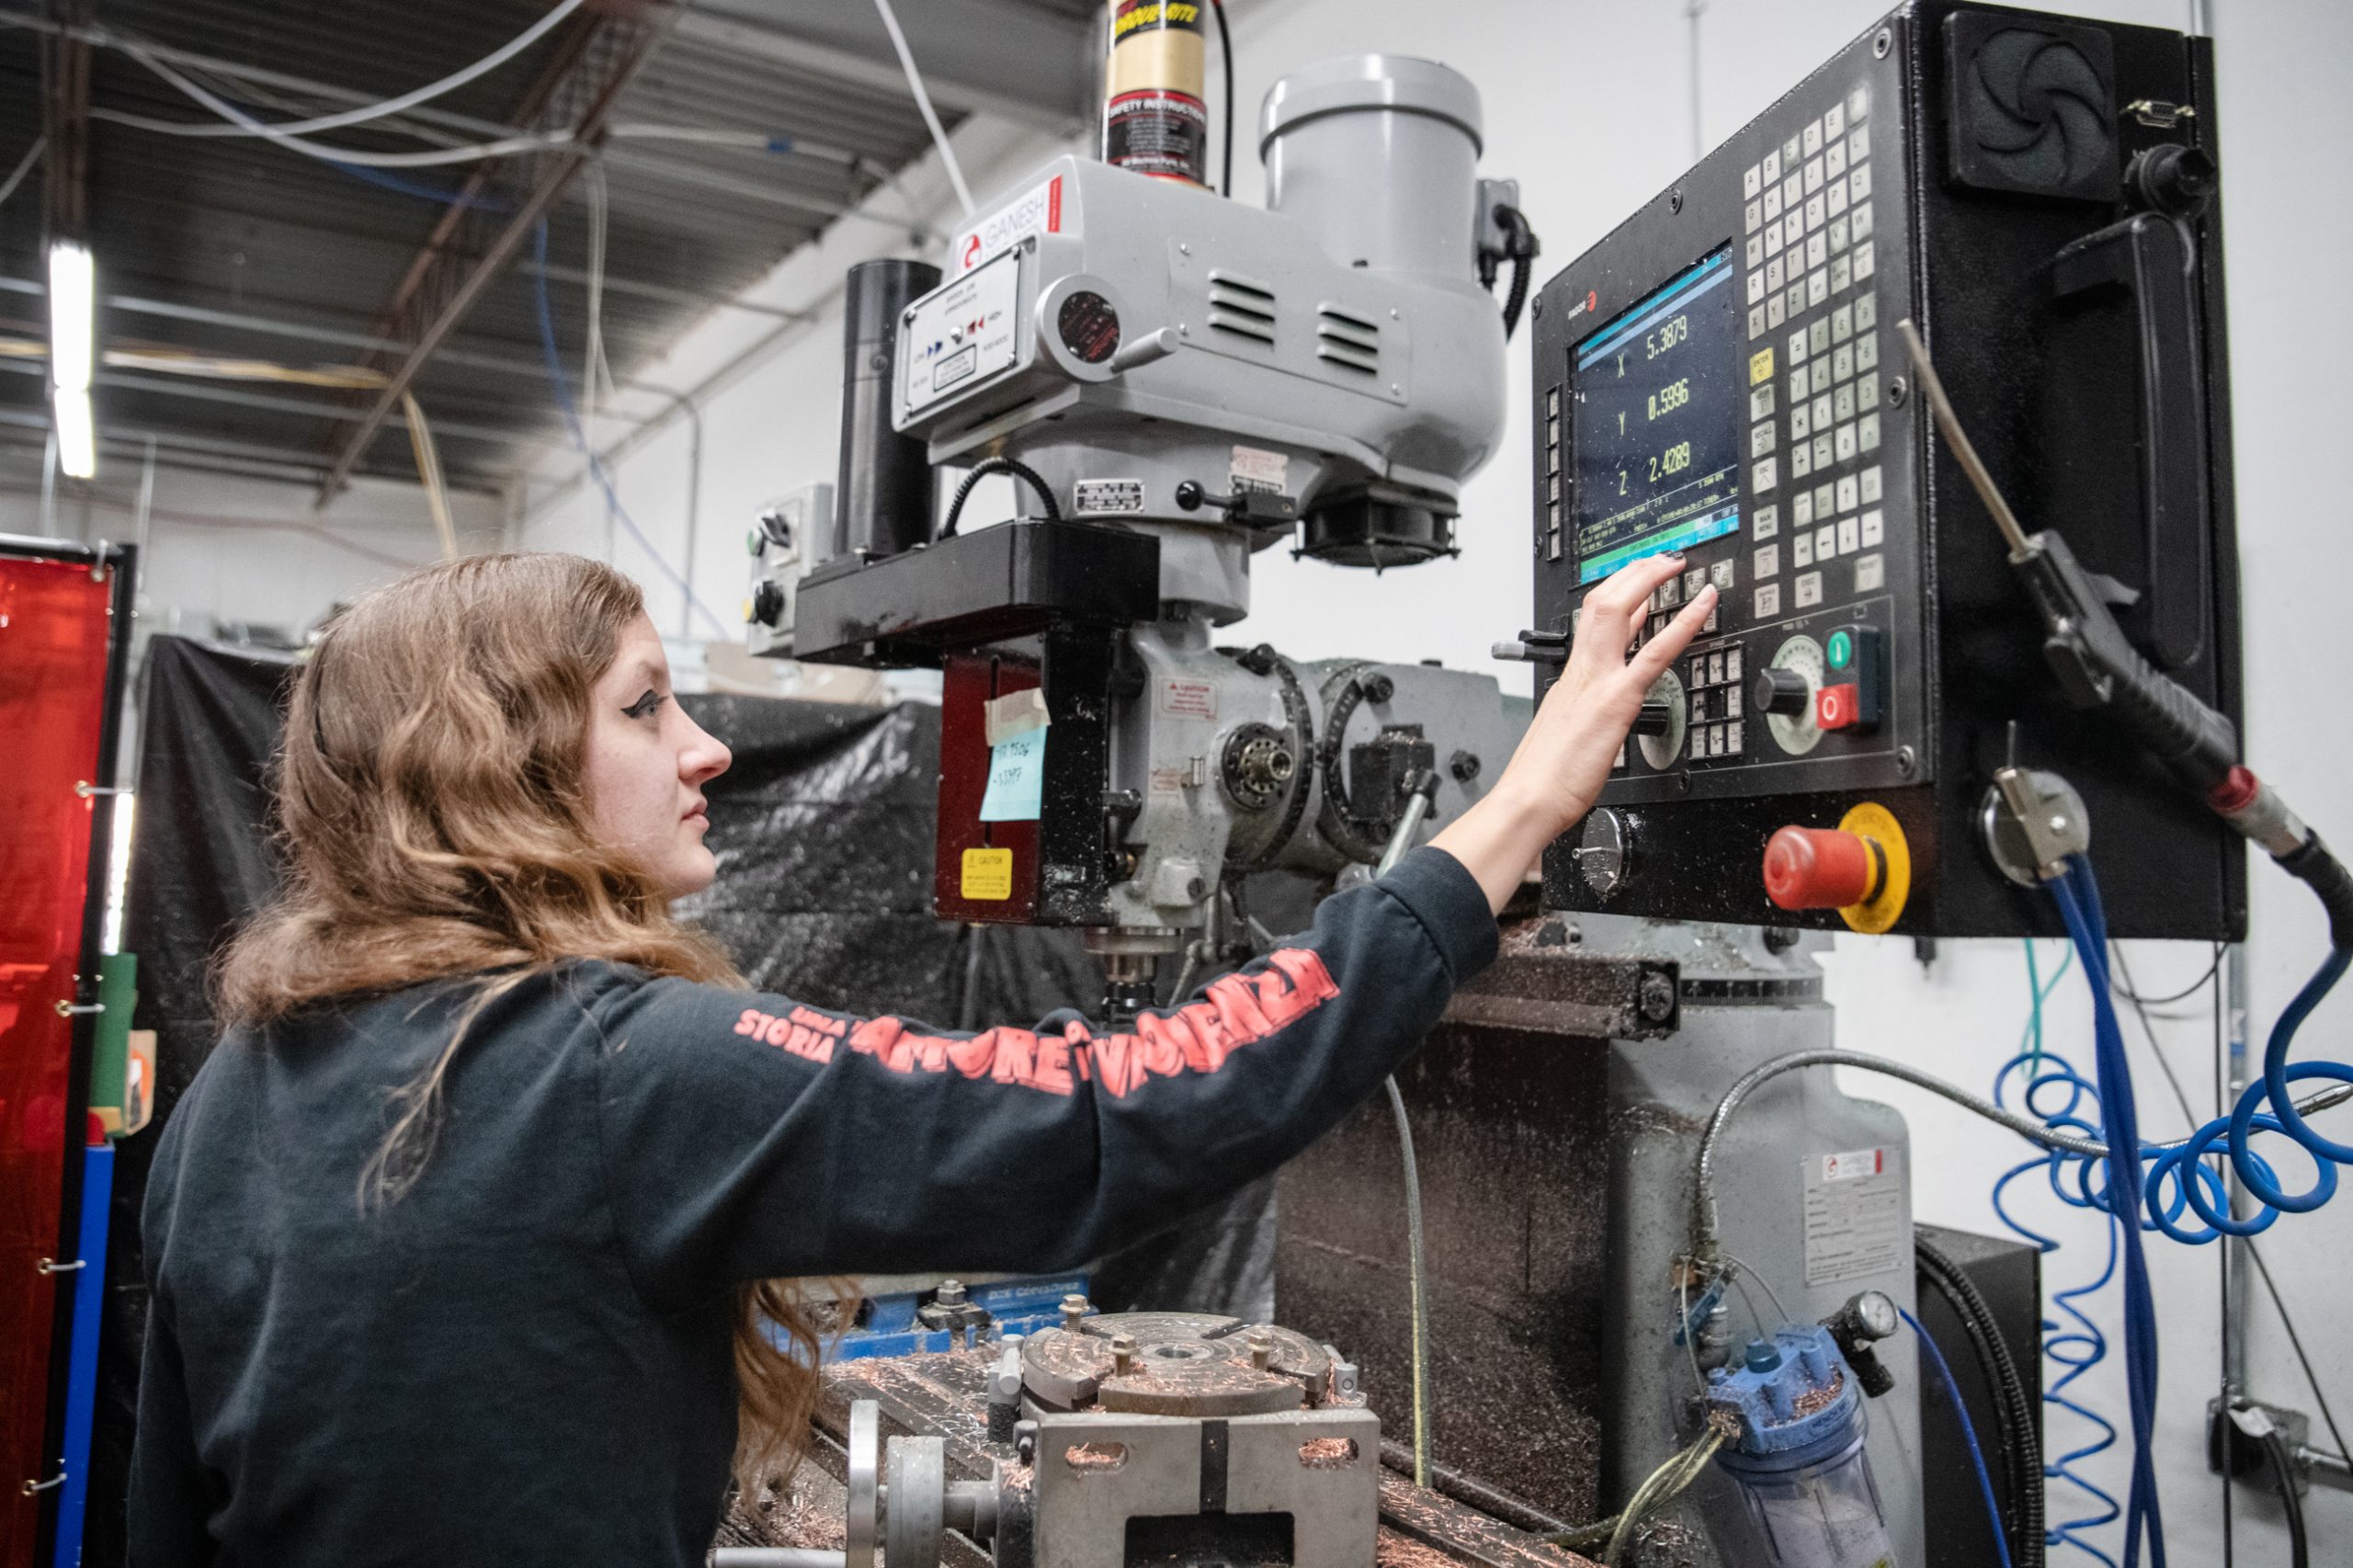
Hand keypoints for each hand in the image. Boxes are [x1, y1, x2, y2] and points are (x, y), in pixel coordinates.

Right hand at [1429, 552, 1714, 911]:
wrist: (1527, 799)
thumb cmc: (1542, 779)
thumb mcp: (1562, 735)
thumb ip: (1580, 718)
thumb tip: (1592, 717)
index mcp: (1570, 679)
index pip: (1595, 623)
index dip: (1620, 596)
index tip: (1641, 584)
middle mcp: (1581, 671)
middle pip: (1603, 602)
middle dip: (1633, 573)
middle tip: (1662, 559)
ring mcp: (1598, 681)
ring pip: (1619, 610)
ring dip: (1649, 579)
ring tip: (1676, 564)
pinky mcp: (1617, 700)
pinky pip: (1654, 653)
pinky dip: (1682, 623)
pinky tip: (1704, 605)